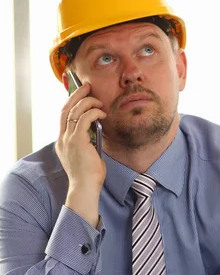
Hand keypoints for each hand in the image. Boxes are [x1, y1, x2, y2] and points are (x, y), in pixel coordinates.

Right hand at [56, 82, 106, 225]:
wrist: (86, 188)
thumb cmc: (90, 176)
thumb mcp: (87, 155)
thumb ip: (88, 141)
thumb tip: (97, 128)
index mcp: (63, 142)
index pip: (64, 116)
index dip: (72, 103)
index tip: (82, 95)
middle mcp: (62, 139)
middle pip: (66, 109)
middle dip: (76, 95)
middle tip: (87, 86)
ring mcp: (68, 139)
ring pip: (75, 111)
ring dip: (88, 102)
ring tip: (98, 101)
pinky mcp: (77, 141)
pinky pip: (84, 119)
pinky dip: (94, 112)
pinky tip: (102, 114)